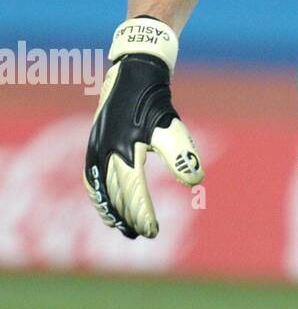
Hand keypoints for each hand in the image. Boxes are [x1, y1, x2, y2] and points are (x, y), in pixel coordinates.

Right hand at [83, 18, 204, 238]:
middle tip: (142, 235)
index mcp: (126, 151)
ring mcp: (95, 150)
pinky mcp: (93, 145)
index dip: (143, 215)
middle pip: (116, 197)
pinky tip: (106, 205)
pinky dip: (99, 196)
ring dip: (111, 211)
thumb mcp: (172, 127)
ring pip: (101, 191)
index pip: (134, 194)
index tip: (153, 232)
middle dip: (128, 218)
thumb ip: (181, 154)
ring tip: (122, 228)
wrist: (134, 73)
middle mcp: (106, 154)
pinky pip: (92, 179)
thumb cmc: (155, 101)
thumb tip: (195, 180)